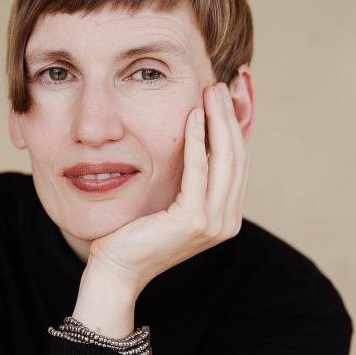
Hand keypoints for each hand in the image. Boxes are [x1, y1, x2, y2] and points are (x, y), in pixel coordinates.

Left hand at [89, 81, 251, 298]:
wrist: (118, 267)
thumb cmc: (138, 232)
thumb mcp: (174, 203)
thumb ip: (193, 182)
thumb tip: (199, 143)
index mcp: (225, 216)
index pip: (237, 164)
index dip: (232, 129)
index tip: (221, 100)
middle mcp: (227, 221)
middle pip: (237, 157)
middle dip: (229, 118)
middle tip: (218, 87)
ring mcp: (214, 223)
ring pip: (225, 159)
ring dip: (219, 121)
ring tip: (211, 92)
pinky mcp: (194, 220)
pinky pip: (198, 170)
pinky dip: (197, 140)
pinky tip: (194, 116)